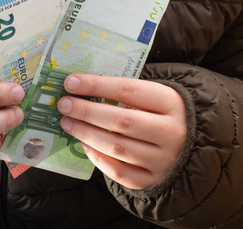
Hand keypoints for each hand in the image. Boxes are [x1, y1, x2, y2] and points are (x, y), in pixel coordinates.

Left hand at [57, 74, 186, 189]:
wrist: (197, 145)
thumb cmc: (166, 114)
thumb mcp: (156, 96)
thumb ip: (127, 94)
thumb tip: (82, 89)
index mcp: (172, 103)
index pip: (128, 90)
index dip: (96, 85)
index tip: (70, 82)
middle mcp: (172, 132)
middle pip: (121, 121)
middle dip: (86, 111)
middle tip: (64, 105)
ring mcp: (165, 160)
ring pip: (118, 148)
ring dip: (87, 134)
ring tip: (67, 123)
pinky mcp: (155, 180)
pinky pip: (121, 173)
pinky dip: (99, 159)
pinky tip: (85, 145)